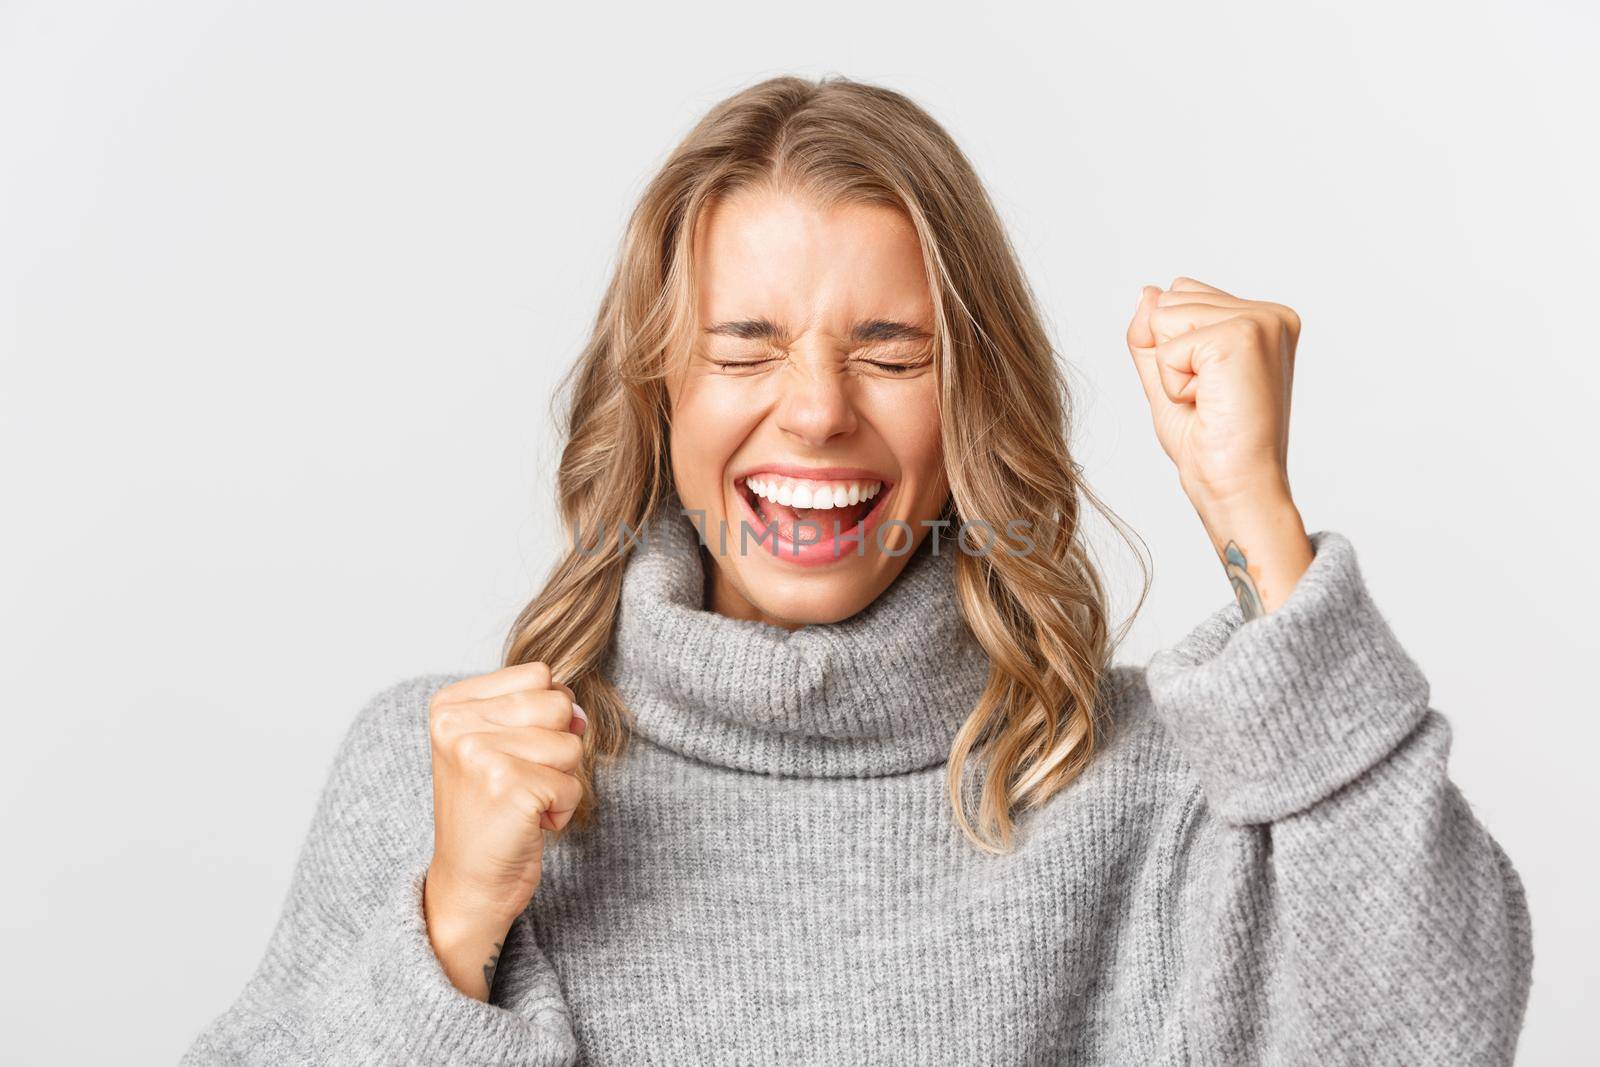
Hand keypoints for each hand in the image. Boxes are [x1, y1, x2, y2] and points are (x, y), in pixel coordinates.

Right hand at [422, 661, 587, 999]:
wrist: (469, 883)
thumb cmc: (490, 811)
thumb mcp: (498, 744)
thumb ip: (537, 709)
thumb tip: (580, 712)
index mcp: (449, 704)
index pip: (538, 674)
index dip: (544, 717)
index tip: (511, 753)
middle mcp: (457, 724)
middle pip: (558, 703)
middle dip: (556, 747)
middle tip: (519, 781)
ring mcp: (479, 754)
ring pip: (571, 744)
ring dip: (560, 780)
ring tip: (522, 802)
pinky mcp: (508, 787)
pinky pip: (573, 784)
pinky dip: (561, 810)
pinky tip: (528, 824)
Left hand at [1126, 276, 1312, 615]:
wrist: (1238, 487)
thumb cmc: (1211, 444)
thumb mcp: (1168, 379)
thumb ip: (1154, 335)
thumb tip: (1147, 292)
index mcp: (1263, 318)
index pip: (1182, 295)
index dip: (1175, 350)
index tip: (1211, 389)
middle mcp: (1270, 313)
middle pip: (1170, 300)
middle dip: (1171, 356)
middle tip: (1209, 399)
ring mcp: (1260, 321)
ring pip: (1164, 317)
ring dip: (1172, 370)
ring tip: (1210, 401)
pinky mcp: (1240, 336)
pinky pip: (1166, 346)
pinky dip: (1173, 382)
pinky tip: (1209, 403)